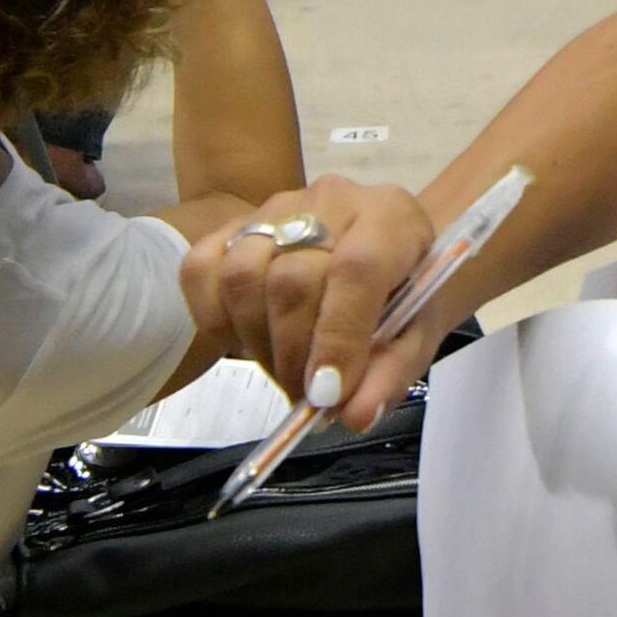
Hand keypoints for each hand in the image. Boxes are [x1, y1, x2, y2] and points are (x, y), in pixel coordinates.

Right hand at [206, 179, 448, 416]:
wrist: (385, 258)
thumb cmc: (404, 297)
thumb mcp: (415, 337)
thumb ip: (390, 374)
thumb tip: (351, 416)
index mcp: (392, 217)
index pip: (356, 270)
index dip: (337, 338)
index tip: (326, 396)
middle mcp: (332, 200)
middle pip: (290, 278)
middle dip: (293, 355)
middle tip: (305, 395)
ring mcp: (277, 207)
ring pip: (240, 275)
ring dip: (257, 343)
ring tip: (284, 370)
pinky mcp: (235, 223)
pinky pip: (201, 270)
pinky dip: (216, 321)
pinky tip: (250, 342)